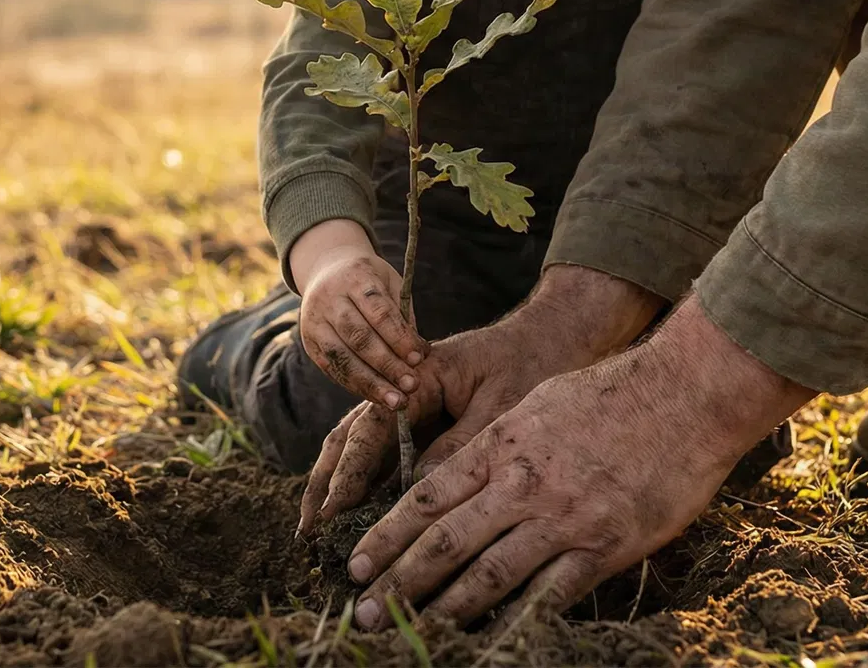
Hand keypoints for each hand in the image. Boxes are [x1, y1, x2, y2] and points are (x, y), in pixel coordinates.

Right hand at [289, 220, 423, 410]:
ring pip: (342, 358)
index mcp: (355, 278)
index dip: (399, 337)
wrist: (326, 271)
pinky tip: (377, 397)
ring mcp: (315, 322)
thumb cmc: (369, 281)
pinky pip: (333, 369)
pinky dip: (357, 386)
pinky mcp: (309, 343)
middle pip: (359, 337)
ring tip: (396, 402)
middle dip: (387, 365)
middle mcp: (330, 299)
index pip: (378, 311)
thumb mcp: (390, 283)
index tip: (419, 358)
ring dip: (371, 384)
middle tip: (412, 385)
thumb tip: (419, 356)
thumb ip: (404, 315)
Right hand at [298, 265, 663, 534]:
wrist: (561, 335)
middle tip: (307, 532)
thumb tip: (416, 494)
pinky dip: (367, 484)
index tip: (332, 514)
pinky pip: (387, 455)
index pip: (370, 429)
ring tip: (316, 529)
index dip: (348, 475)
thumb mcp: (501, 407)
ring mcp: (413, 406)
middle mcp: (405, 389)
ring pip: (360, 447)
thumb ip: (458, 448)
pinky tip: (358, 517)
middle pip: (350, 438)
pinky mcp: (427, 422)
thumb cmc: (534, 363)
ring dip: (337, 485)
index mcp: (417, 375)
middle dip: (326, 484)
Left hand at [341, 295, 814, 630]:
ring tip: (411, 634)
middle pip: (444, 542)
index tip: (358, 564)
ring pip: (487, 575)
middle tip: (364, 614)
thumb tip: (460, 470)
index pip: (427, 498)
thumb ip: (498, 441)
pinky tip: (489, 642)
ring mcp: (561, 519)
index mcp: (500, 444)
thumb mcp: (538, 401)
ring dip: (443, 610)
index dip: (388, 536)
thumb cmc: (613, 391)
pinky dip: (514, 622)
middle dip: (398, 582)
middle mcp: (520, 485)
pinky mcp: (603, 547)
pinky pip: (549, 595)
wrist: (686, 394)